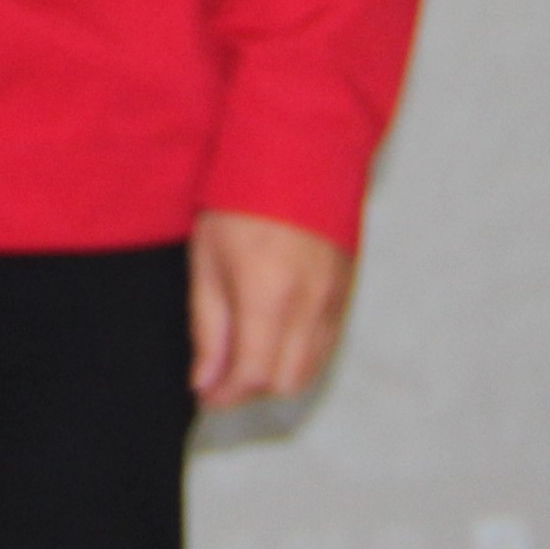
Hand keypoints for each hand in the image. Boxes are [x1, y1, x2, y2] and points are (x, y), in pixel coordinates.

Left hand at [190, 209, 354, 408]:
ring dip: (275, 377)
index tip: (203, 394)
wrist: (295, 153)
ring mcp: (335, 301)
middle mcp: (309, 305)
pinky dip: (299, 357)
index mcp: (268, 295)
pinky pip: (325, 347)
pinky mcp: (346, 294)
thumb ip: (207, 327)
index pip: (253, 376)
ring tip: (242, 357)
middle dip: (249, 391)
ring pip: (310, 370)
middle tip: (218, 376)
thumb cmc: (239, 199)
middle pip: (285, 383)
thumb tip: (205, 382)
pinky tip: (272, 338)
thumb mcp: (206, 259)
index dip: (225, 395)